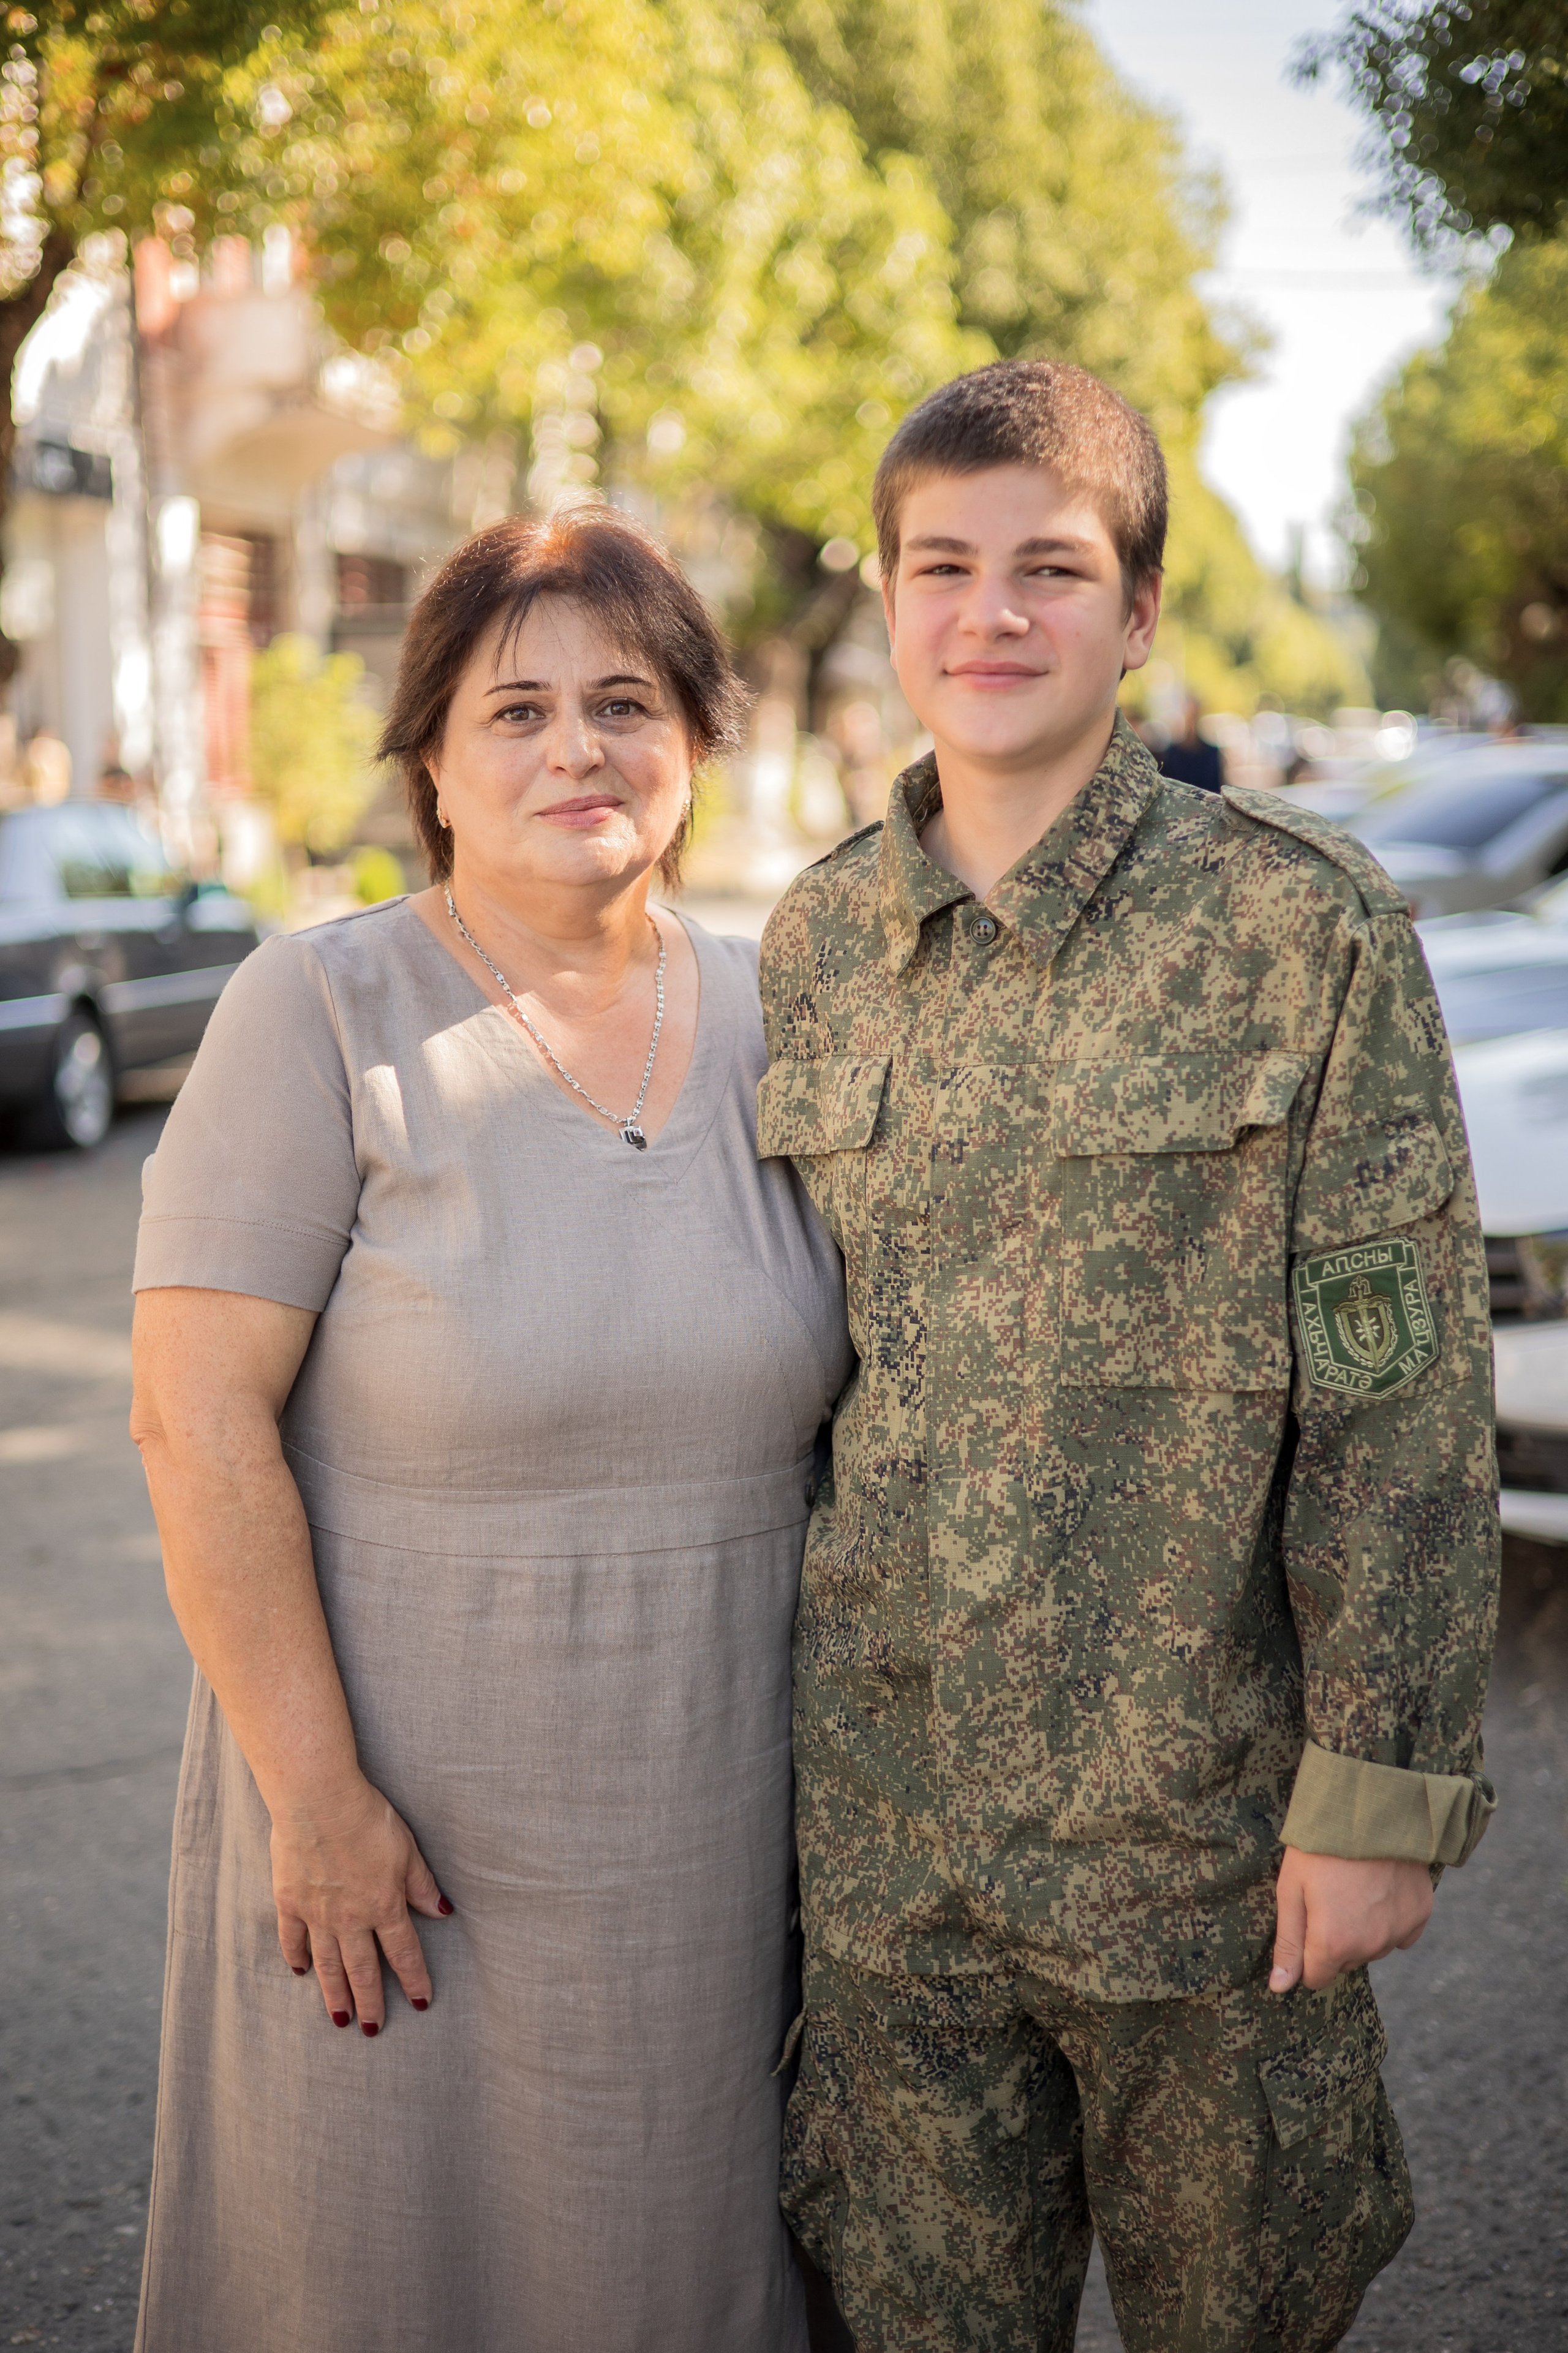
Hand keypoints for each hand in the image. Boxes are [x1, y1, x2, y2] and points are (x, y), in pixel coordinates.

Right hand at [270, 1775, 451, 2034]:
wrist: (318, 1800)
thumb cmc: (368, 1819)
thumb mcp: (407, 1850)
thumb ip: (421, 1885)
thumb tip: (442, 1911)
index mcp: (384, 1906)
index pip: (404, 1953)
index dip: (414, 1979)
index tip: (421, 2003)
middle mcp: (350, 1918)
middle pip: (363, 1970)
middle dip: (371, 2002)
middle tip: (373, 2030)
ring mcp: (317, 1913)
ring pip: (328, 1964)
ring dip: (336, 1995)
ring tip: (341, 2020)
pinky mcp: (289, 1901)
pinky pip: (292, 1939)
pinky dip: (296, 1958)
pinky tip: (301, 1973)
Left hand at [1270, 1847, 1432, 1992]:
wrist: (1370, 1809)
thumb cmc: (1321, 1847)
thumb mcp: (1291, 1890)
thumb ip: (1288, 1943)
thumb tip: (1279, 1987)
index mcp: (1334, 1943)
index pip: (1316, 1978)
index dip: (1306, 1955)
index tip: (1306, 1923)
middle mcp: (1370, 1946)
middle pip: (1345, 1962)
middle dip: (1333, 1940)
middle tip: (1329, 1897)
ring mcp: (1398, 1931)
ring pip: (1373, 1948)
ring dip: (1362, 1930)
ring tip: (1353, 1887)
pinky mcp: (1420, 1914)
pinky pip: (1401, 1933)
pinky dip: (1389, 1919)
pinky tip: (1379, 1889)